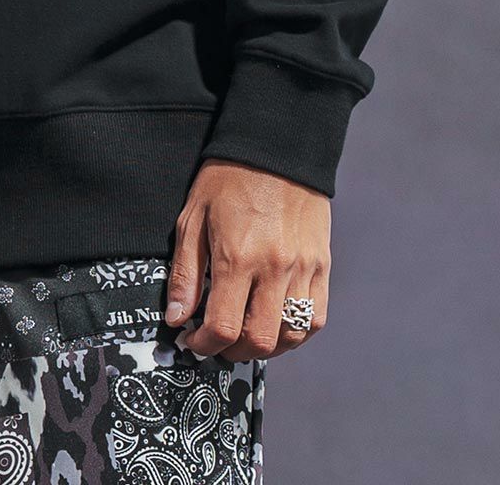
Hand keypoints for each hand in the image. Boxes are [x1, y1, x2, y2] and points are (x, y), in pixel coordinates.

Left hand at [164, 158, 329, 362]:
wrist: (276, 146)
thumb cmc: (229, 177)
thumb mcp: (192, 217)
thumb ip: (184, 272)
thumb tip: (177, 316)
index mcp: (237, 256)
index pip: (224, 327)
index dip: (204, 345)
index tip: (193, 341)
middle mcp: (273, 267)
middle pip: (259, 340)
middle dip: (232, 352)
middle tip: (218, 343)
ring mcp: (302, 268)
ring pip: (291, 335)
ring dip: (266, 347)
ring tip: (246, 336)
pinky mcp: (322, 264)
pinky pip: (316, 317)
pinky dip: (297, 332)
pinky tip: (278, 325)